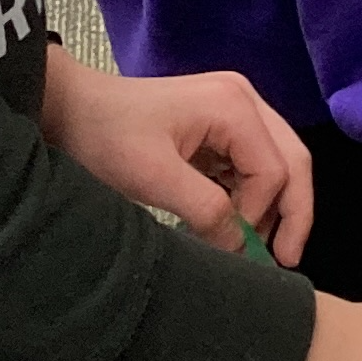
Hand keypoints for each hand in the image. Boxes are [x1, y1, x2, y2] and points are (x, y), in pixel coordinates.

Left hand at [38, 48, 313, 264]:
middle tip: (285, 260)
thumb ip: (205, 210)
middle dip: (291, 213)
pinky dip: (248, 196)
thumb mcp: (153, 177)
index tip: (231, 248)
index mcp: (234, 106)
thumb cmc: (106, 138)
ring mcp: (234, 110)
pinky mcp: (219, 125)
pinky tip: (233, 222)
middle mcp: (245, 100)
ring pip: (277, 163)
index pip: (275, 170)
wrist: (68, 110)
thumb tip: (242, 249)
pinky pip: (251, 164)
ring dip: (269, 206)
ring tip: (252, 247)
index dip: (260, 215)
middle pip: (292, 161)